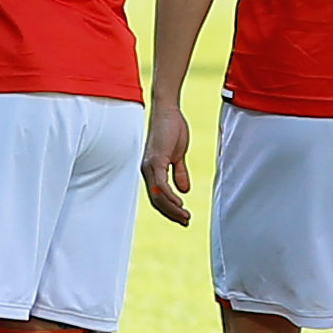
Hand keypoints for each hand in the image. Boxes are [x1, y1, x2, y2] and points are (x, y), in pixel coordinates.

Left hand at [139, 101, 193, 225]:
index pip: (157, 196)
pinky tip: (179, 203)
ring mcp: (150, 166)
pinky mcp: (155, 160)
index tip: (182, 218)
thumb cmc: (172, 129)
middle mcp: (147, 170)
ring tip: (185, 217)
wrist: (168, 110)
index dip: (169, 210)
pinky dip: (169, 196)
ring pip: (157, 196)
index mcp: (152, 170)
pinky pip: (160, 184)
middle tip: (185, 222)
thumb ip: (179, 172)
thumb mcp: (177, 154)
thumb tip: (184, 190)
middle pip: (156, 200)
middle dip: (171, 214)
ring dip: (172, 209)